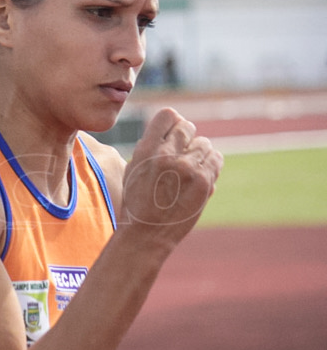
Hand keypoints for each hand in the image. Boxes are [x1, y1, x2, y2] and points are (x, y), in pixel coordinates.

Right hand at [118, 108, 222, 246]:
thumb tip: (171, 131)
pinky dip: (210, 164)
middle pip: (187, 126)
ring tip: (189, 169)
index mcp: (145, 149)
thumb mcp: (133, 168)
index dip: (172, 123)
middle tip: (182, 153)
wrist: (146, 234)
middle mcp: (166, 155)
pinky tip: (200, 174)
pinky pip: (216, 158)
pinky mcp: (204, 181)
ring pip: (204, 143)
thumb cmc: (137, 202)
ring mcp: (187, 168)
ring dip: (198, 153)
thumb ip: (150, 147)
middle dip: (186, 137)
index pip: (168, 115)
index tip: (172, 134)